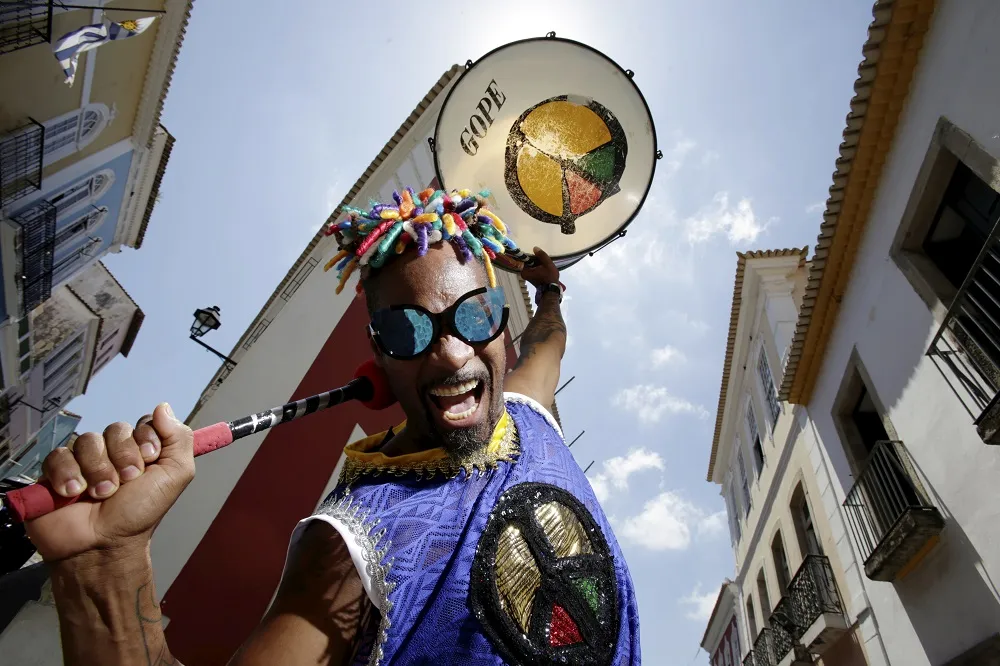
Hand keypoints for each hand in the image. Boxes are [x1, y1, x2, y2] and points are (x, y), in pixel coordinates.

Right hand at [24, 403, 194, 562]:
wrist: (103, 545)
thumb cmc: (139, 514)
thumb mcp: (175, 476)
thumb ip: (179, 439)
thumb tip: (162, 407)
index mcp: (140, 451)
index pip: (142, 423)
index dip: (145, 439)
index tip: (149, 460)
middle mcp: (112, 453)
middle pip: (115, 430)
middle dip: (123, 458)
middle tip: (124, 484)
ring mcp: (83, 461)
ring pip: (87, 441)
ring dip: (97, 470)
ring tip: (100, 495)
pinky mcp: (55, 472)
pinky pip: (58, 455)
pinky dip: (67, 474)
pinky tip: (73, 494)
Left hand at [521, 246, 559, 287]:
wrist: (552, 290)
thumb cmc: (549, 277)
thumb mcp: (547, 264)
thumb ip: (541, 255)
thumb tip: (535, 248)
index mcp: (525, 271)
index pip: (524, 259)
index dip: (529, 255)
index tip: (534, 253)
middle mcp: (524, 275)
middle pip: (528, 263)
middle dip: (533, 259)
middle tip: (540, 256)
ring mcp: (528, 277)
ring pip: (531, 267)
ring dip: (536, 264)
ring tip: (542, 261)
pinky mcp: (532, 279)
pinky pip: (533, 270)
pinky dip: (537, 268)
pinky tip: (542, 266)